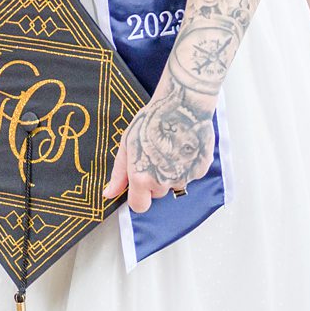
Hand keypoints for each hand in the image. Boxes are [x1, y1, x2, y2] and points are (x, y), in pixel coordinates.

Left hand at [101, 92, 214, 213]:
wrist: (183, 105)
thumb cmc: (153, 120)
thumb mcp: (127, 144)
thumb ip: (119, 173)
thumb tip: (108, 193)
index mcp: (142, 177)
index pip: (139, 206)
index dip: (138, 194)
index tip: (140, 182)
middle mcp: (164, 182)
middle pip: (157, 192)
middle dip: (155, 178)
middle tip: (156, 153)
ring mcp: (184, 177)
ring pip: (174, 183)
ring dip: (172, 171)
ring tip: (171, 146)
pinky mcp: (200, 170)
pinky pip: (190, 174)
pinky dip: (187, 164)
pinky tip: (183, 145)